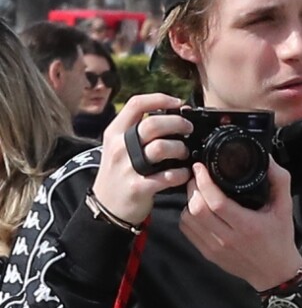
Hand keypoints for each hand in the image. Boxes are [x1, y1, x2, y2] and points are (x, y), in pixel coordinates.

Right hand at [92, 93, 193, 224]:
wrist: (106, 209)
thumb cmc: (119, 172)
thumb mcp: (119, 146)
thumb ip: (138, 130)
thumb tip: (172, 113)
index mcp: (115, 132)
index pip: (136, 104)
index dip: (160, 99)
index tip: (178, 103)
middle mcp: (119, 147)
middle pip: (153, 124)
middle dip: (178, 123)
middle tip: (188, 128)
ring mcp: (127, 168)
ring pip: (161, 147)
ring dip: (180, 148)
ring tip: (184, 153)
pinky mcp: (138, 187)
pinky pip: (167, 176)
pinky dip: (181, 174)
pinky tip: (183, 173)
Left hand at [179, 157, 301, 291]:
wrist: (274, 273)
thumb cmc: (280, 237)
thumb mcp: (285, 207)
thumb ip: (279, 180)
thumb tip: (267, 159)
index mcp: (246, 226)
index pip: (216, 202)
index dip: (204, 182)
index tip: (200, 167)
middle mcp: (227, 238)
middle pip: (197, 209)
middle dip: (193, 187)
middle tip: (197, 175)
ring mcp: (215, 248)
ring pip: (188, 220)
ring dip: (189, 201)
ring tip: (197, 190)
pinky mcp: (208, 254)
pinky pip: (187, 232)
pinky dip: (187, 216)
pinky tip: (197, 207)